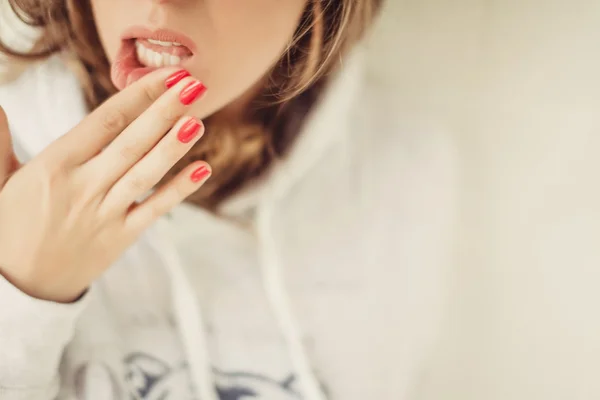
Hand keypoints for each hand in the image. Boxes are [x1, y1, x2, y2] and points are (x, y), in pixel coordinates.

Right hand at [0, 68, 209, 302]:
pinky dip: (178, 191)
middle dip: (164, 110)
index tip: (166, 76)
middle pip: (131, 141)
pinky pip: (152, 211)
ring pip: (145, 173)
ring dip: (174, 146)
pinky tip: (202, 170)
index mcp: (54, 165)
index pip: (105, 120)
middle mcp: (82, 186)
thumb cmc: (7, 229)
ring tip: (198, 120)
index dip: (139, 95)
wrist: (14, 288)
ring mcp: (103, 214)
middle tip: (193, 84)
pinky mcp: (118, 239)